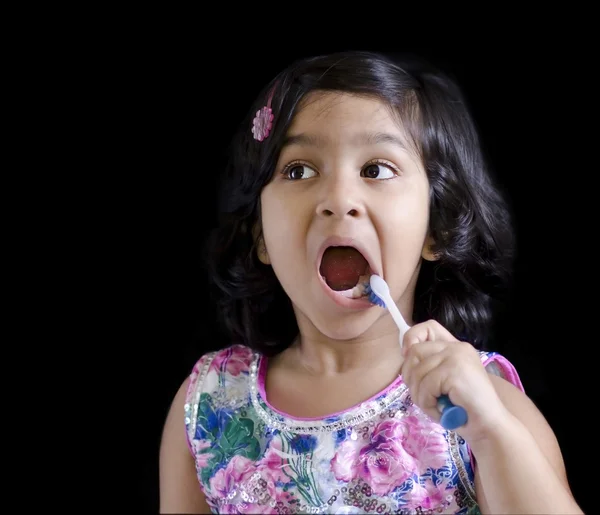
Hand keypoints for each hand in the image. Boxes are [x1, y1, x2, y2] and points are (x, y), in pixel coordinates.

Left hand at [400, 319, 508, 441]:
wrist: (489, 426)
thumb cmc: (464, 409)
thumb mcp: (443, 382)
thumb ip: (429, 366)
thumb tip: (405, 354)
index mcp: (455, 347)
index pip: (428, 328)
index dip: (411, 339)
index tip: (408, 357)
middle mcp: (457, 347)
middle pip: (414, 351)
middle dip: (411, 377)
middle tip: (423, 395)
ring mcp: (456, 357)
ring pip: (416, 371)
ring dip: (420, 396)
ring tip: (436, 406)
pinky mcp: (454, 370)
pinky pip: (425, 386)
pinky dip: (427, 403)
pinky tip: (442, 410)